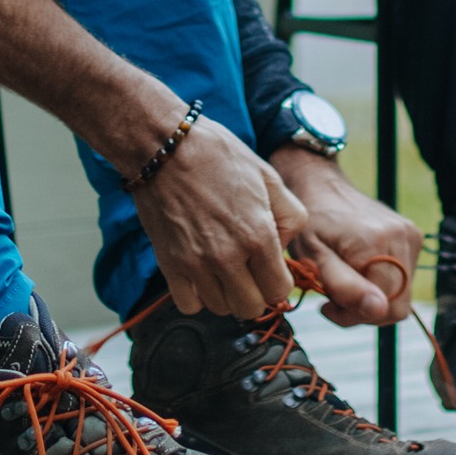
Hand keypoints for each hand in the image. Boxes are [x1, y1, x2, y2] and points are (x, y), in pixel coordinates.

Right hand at [135, 110, 305, 319]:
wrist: (165, 146)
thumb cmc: (218, 156)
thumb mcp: (268, 177)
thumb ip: (290, 216)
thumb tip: (284, 247)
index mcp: (258, 236)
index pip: (279, 290)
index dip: (277, 279)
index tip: (269, 267)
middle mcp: (228, 256)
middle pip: (251, 308)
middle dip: (254, 292)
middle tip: (248, 270)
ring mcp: (196, 264)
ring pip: (221, 308)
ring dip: (226, 293)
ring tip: (222, 266)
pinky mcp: (169, 265)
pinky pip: (189, 304)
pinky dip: (197, 295)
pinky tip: (200, 272)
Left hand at [271, 145, 423, 327]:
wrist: (322, 188)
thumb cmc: (311, 223)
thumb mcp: (312, 258)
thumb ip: (343, 286)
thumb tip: (378, 310)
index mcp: (377, 243)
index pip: (384, 309)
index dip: (355, 315)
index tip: (328, 303)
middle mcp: (402, 237)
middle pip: (397, 306)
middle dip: (363, 308)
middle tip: (334, 293)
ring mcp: (411, 235)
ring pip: (402, 295)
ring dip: (371, 296)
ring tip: (345, 278)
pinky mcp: (413, 236)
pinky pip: (403, 279)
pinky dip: (381, 282)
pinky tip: (359, 268)